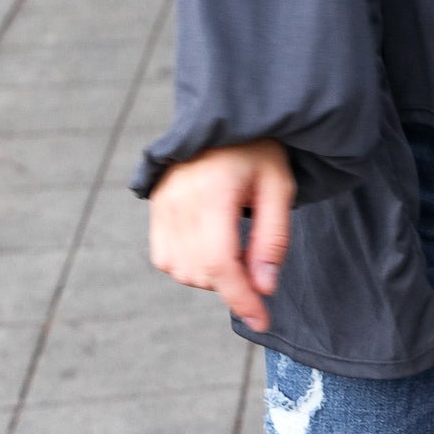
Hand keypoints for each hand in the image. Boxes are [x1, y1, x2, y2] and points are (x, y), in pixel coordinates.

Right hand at [148, 139, 294, 332]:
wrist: (226, 113)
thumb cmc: (258, 149)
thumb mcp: (279, 187)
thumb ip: (273, 239)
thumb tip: (264, 289)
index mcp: (212, 192)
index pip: (219, 264)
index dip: (241, 299)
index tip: (262, 320)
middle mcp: (178, 200)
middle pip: (199, 272)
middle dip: (232, 282)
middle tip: (256, 257)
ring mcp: (161, 203)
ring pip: (179, 270)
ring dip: (210, 274)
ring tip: (236, 244)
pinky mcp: (154, 206)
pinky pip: (165, 257)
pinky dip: (188, 265)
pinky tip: (211, 244)